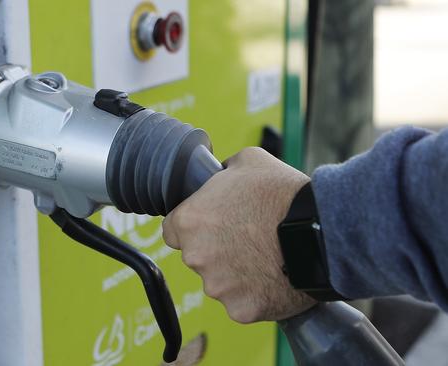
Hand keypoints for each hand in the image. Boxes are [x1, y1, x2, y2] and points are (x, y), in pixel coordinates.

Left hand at [162, 147, 315, 322]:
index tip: (211, 225)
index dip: (192, 226)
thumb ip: (223, 172)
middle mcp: (196, 257)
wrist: (321, 231)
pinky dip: (255, 293)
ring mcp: (217, 287)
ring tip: (265, 257)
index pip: (172, 230)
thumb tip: (220, 174)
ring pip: (218, 282)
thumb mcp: (247, 162)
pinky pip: (241, 303)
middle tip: (246, 238)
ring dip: (235, 273)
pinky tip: (274, 277)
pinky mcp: (240, 309)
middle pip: (196, 256)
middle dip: (215, 249)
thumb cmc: (283, 195)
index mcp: (189, 221)